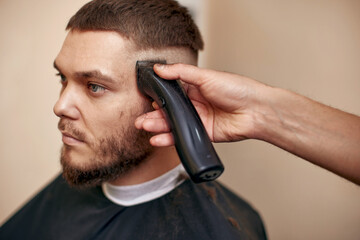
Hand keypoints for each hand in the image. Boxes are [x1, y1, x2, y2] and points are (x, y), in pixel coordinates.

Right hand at [135, 63, 266, 146]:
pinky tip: (158, 139)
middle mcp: (194, 104)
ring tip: (143, 127)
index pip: (170, 92)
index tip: (144, 98)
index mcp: (194, 88)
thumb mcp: (206, 76)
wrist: (256, 111)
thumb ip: (181, 72)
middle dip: (153, 115)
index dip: (157, 96)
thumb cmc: (237, 89)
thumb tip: (159, 68)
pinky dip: (169, 139)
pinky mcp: (202, 133)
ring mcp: (197, 119)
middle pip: (168, 111)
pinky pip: (182, 136)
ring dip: (157, 127)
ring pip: (173, 124)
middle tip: (139, 120)